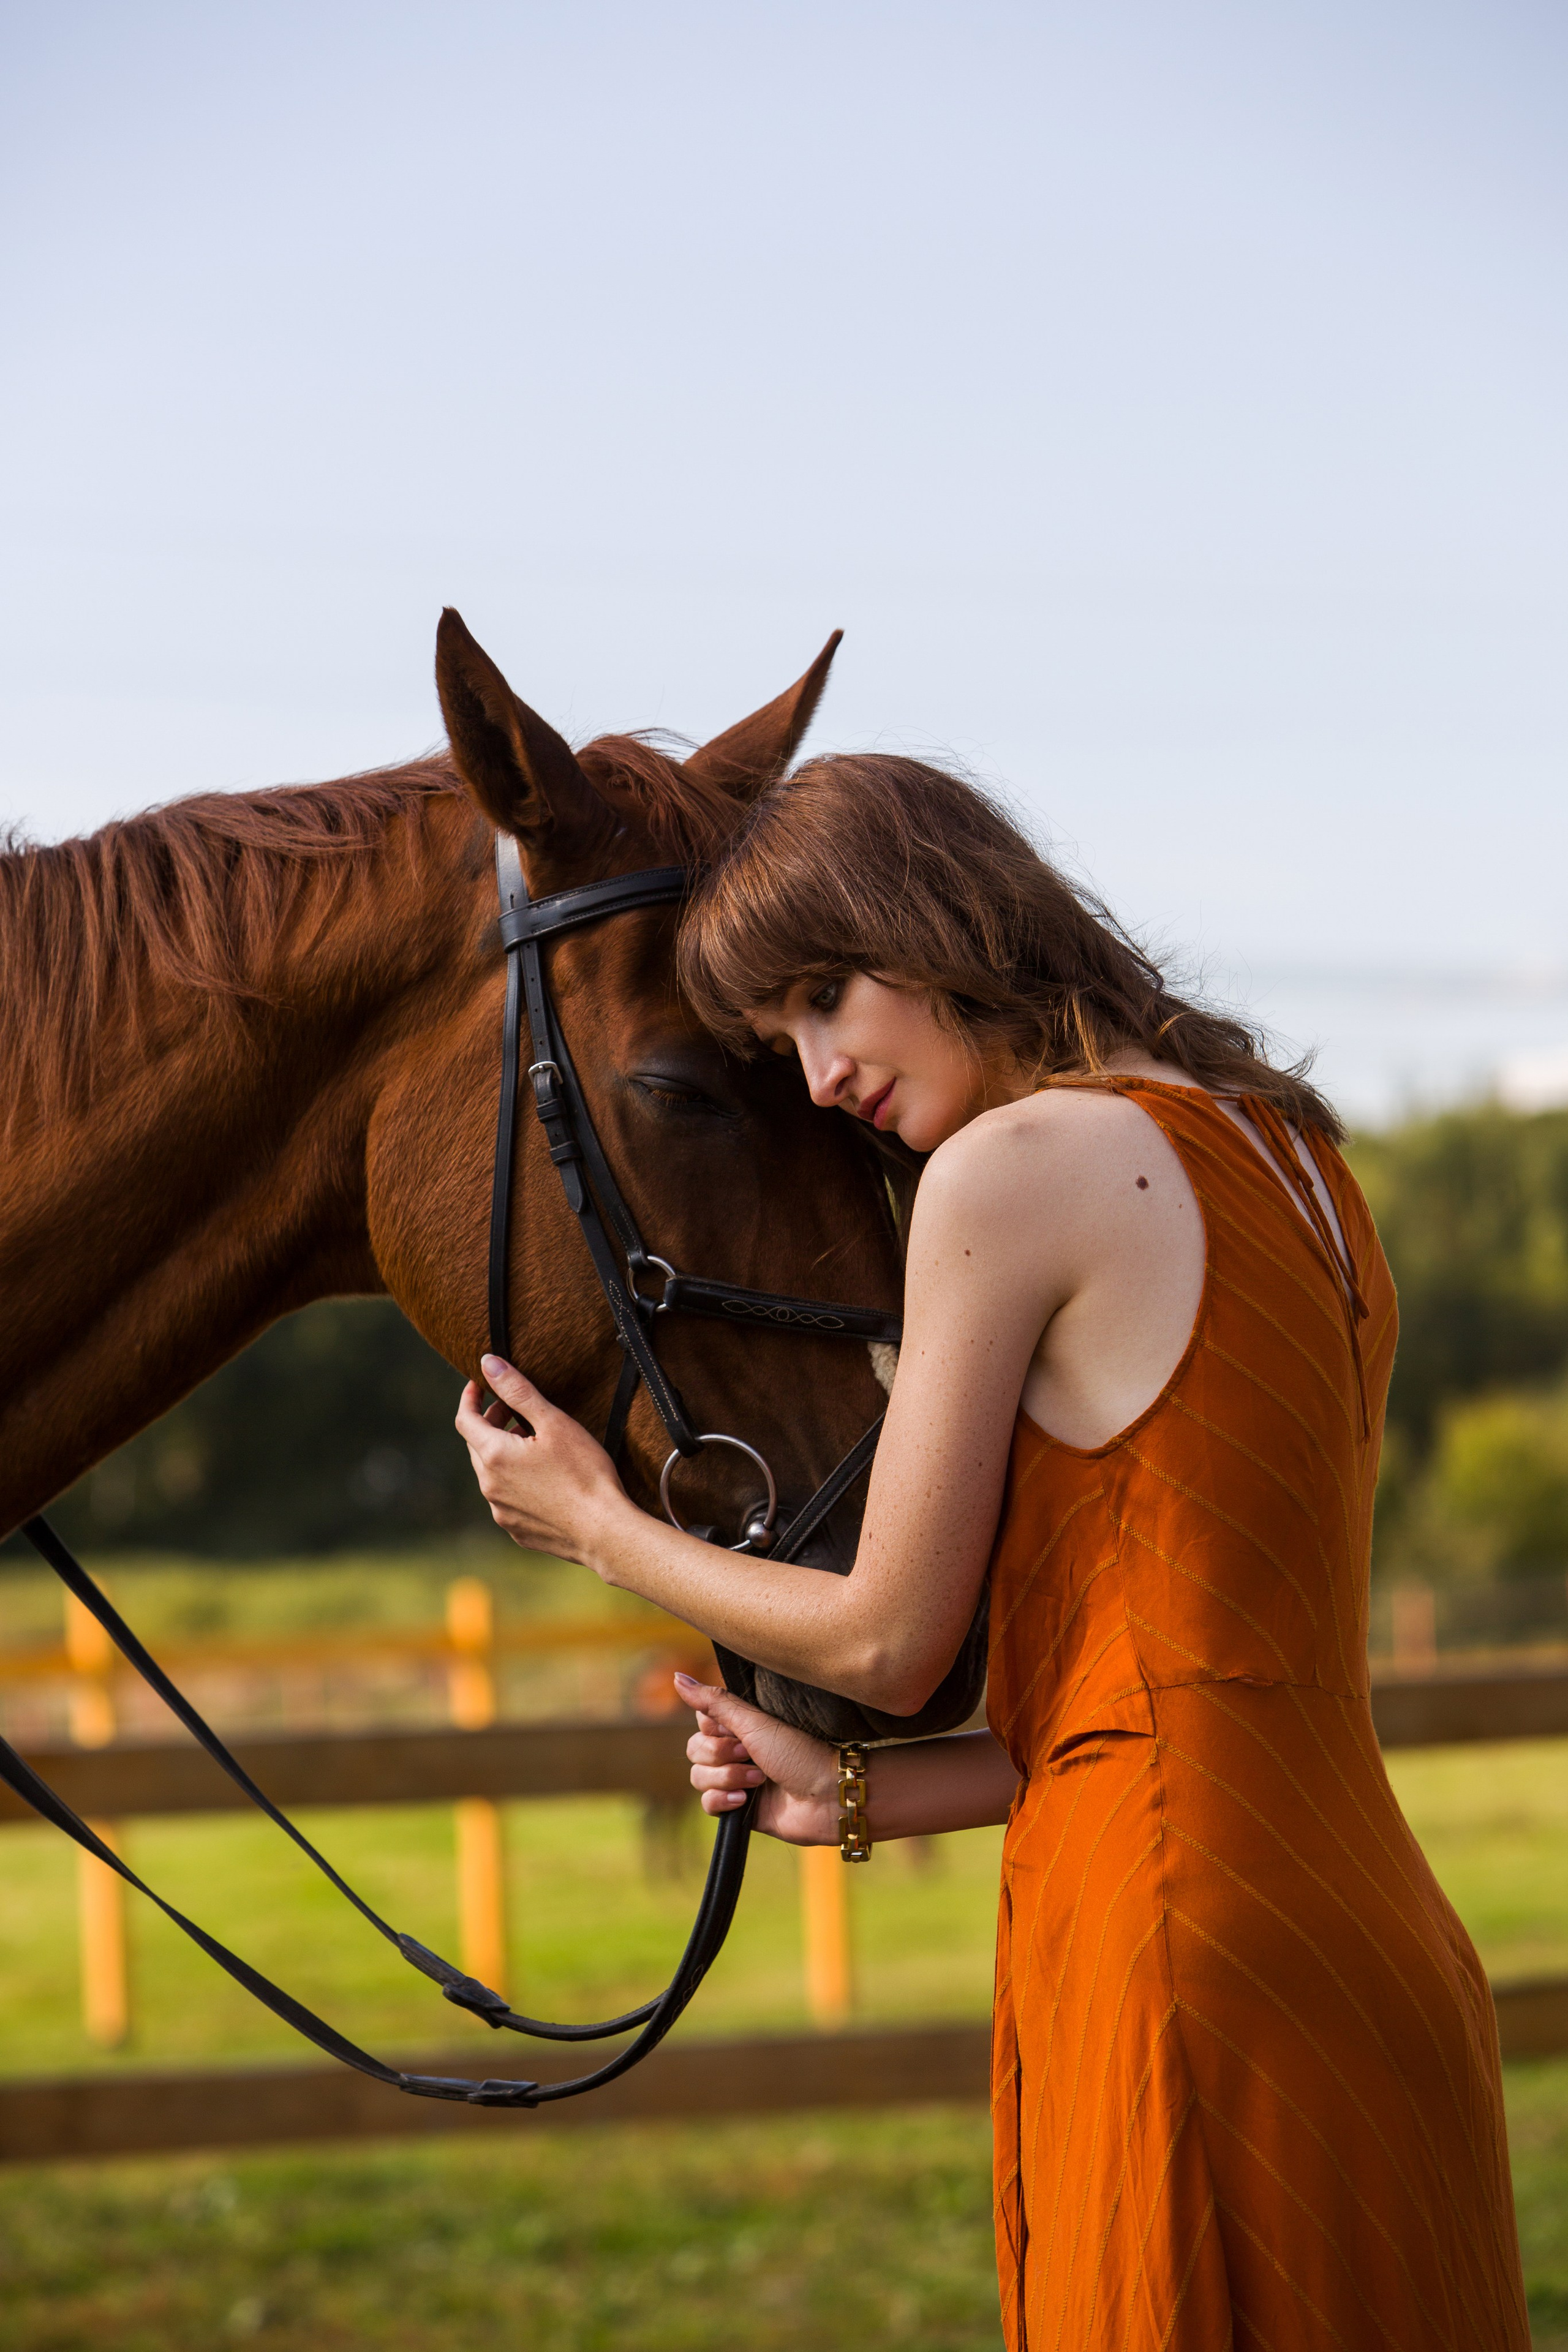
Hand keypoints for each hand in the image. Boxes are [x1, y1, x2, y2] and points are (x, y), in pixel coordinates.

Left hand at [454, 1355, 628, 1563]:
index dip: (470, 1398)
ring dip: (503, 1452)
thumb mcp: (553, 1422)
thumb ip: (518, 1391)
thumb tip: (487, 1363)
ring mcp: (501, 1512)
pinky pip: (506, 1498)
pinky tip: (543, 1477)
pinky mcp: (517, 1530)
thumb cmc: (584, 1473)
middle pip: (476, 1446)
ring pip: (491, 1473)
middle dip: (490, 1423)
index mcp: (494, 1456)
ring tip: (534, 1442)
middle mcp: (490, 1487)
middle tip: (516, 1411)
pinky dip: (515, 1480)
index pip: (464, 1420)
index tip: (481, 1385)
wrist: (604, 1531)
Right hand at [677, 1672, 838, 1844]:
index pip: (701, 1722)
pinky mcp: (738, 1807)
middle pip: (694, 1750)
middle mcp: (736, 1750)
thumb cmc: (798, 1752)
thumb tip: (676, 1677)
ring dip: (727, 1778)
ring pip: (698, 1777)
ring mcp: (736, 1780)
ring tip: (759, 1780)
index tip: (737, 1730)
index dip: (714, 1728)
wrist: (825, 1795)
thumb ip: (713, 1701)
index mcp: (741, 1726)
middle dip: (720, 1755)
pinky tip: (744, 1800)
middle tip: (750, 1755)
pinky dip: (722, 1800)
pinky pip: (707, 1803)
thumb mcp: (754, 1721)